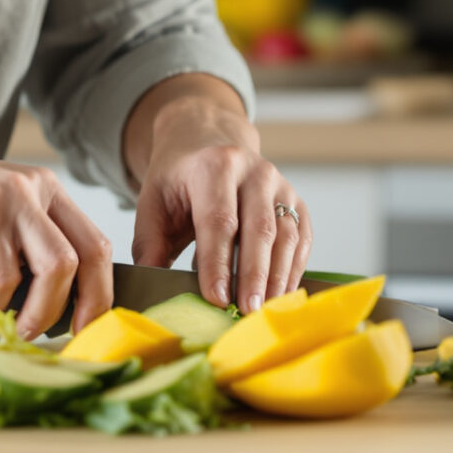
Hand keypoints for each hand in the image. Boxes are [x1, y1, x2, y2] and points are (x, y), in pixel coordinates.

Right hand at [0, 129, 113, 335]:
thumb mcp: (0, 204)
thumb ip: (32, 239)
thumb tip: (68, 306)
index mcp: (44, 187)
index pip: (94, 246)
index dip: (98, 295)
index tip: (86, 329)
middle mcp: (22, 190)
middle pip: (63, 266)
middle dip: (47, 313)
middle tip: (25, 333)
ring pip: (8, 283)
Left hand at [129, 89, 309, 312]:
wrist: (207, 140)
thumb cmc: (179, 178)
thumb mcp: (153, 201)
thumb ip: (150, 243)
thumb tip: (152, 285)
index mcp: (214, 166)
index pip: (219, 220)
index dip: (218, 262)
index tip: (216, 297)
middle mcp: (254, 171)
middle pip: (260, 229)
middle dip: (253, 275)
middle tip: (246, 311)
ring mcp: (281, 185)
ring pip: (286, 235)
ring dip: (277, 277)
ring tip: (264, 310)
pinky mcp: (297, 201)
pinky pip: (302, 238)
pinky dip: (293, 269)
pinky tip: (280, 295)